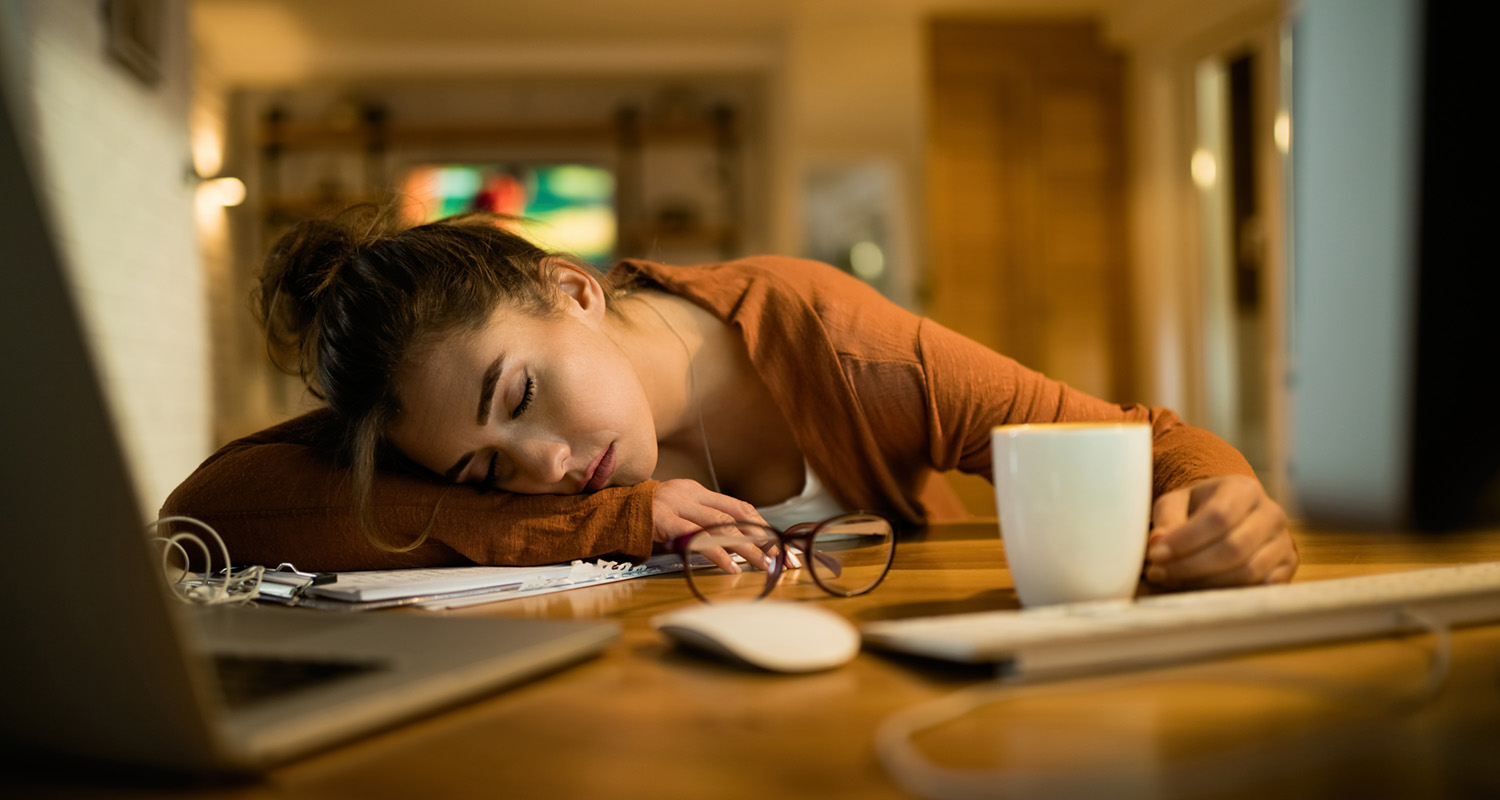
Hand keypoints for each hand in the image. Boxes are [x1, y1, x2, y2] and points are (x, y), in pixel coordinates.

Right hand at [652, 479, 772, 572]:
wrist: (612, 511)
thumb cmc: (649, 517)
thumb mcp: (680, 511)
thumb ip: (704, 521)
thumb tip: (740, 542)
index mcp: (698, 491)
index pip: (740, 507)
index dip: (763, 526)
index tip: (781, 546)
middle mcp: (690, 495)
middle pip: (736, 516)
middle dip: (763, 538)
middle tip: (782, 559)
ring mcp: (677, 506)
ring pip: (721, 526)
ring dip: (747, 547)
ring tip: (764, 565)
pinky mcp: (664, 521)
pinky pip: (695, 538)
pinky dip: (717, 553)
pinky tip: (732, 567)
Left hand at [1145, 475, 1297, 589]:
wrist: (1231, 514)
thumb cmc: (1199, 508)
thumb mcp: (1177, 502)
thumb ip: (1166, 518)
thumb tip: (1158, 543)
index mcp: (1245, 489)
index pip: (1218, 518)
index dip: (1184, 540)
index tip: (1155, 555)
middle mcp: (1272, 514)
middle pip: (1234, 548)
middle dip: (1191, 566)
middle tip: (1158, 573)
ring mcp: (1284, 542)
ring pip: (1248, 573)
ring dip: (1205, 583)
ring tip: (1173, 581)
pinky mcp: (1288, 567)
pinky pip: (1260, 588)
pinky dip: (1227, 593)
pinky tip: (1199, 589)